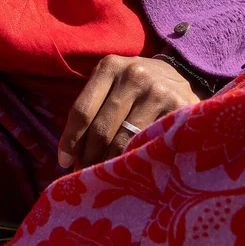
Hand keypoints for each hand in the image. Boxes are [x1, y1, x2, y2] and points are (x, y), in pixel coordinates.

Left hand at [57, 55, 199, 168]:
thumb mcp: (113, 82)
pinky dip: (137, 161)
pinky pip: (150, 144)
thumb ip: (93, 106)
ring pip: (124, 141)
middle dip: (89, 158)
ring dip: (110, 164)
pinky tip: (130, 172)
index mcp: (110, 66)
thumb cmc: (136, 86)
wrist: (180, 75)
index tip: (64, 162)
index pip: (82, 110)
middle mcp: (133, 76)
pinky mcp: (178, 109)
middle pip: (101, 129)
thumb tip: (70, 152)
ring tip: (104, 178)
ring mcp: (157, 92)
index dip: (70, 140)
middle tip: (85, 176)